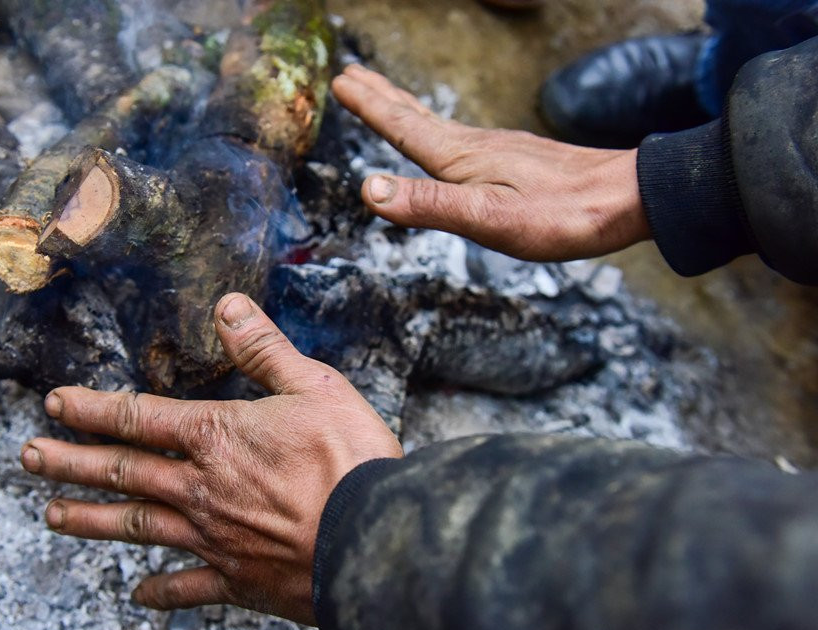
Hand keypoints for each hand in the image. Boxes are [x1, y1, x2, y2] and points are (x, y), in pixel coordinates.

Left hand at [20, 293, 402, 624]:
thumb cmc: (350, 460)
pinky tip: (136, 594)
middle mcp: (200, 488)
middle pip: (121, 471)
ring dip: (89, 517)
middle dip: (70, 460)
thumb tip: (226, 307)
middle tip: (26, 456)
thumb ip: (263, 349)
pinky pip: (186, 586)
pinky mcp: (236, 579)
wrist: (375, 541)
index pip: (138, 417)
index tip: (54, 404)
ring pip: (135, 525)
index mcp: (216, 436)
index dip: (93, 408)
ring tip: (51, 514)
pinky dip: (160, 591)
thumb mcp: (314, 385)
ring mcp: (212, 537)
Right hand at [332, 64, 651, 260]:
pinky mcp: (517, 162)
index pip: (403, 126)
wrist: (626, 199)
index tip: (339, 80)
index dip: (369, 106)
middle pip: (417, 115)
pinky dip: (438, 129)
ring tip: (388, 100)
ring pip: (439, 124)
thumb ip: (428, 204)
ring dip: (406, 108)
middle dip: (381, 96)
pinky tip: (449, 143)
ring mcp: (498, 151)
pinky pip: (462, 139)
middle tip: (352, 75)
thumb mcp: (487, 218)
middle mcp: (475, 147)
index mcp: (461, 159)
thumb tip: (368, 189)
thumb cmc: (560, 214)